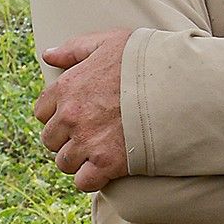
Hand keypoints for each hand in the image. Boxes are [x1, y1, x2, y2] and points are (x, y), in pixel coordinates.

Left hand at [34, 28, 133, 191]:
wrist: (180, 86)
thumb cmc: (147, 61)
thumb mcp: (110, 42)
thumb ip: (75, 49)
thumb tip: (48, 55)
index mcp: (67, 87)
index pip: (42, 111)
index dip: (59, 114)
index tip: (79, 115)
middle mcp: (70, 116)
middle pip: (51, 140)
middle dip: (68, 139)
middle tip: (93, 134)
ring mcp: (87, 141)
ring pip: (65, 162)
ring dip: (80, 160)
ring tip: (102, 151)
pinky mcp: (107, 163)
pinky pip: (84, 181)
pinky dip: (93, 179)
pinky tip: (107, 170)